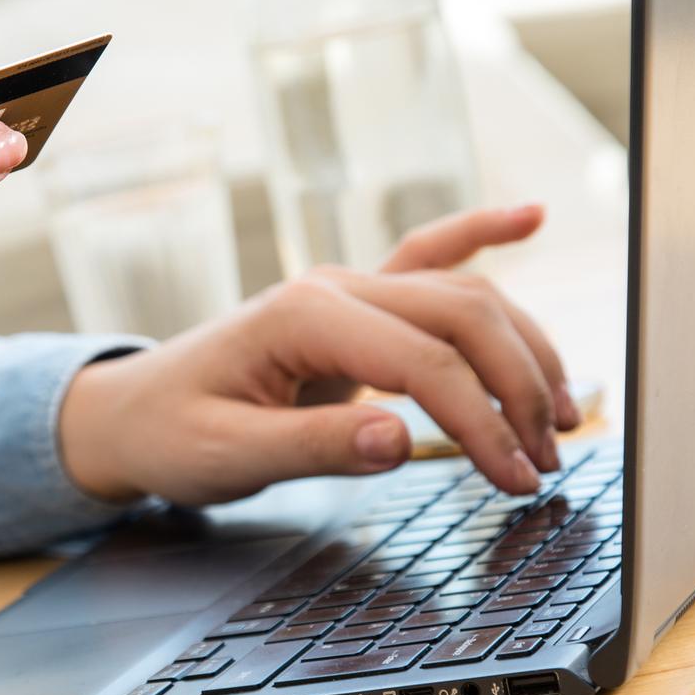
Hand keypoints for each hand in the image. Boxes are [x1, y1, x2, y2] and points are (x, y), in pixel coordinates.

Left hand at [59, 204, 579, 506]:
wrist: (134, 411)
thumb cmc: (172, 433)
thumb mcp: (228, 456)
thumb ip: (314, 447)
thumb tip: (402, 441)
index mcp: (301, 317)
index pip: (423, 363)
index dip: (482, 421)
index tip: (517, 479)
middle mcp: (332, 287)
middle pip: (460, 317)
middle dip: (517, 387)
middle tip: (545, 460)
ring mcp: (345, 288)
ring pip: (461, 295)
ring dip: (520, 347)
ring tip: (560, 413)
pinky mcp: (353, 307)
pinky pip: (426, 257)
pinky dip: (479, 234)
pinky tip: (527, 215)